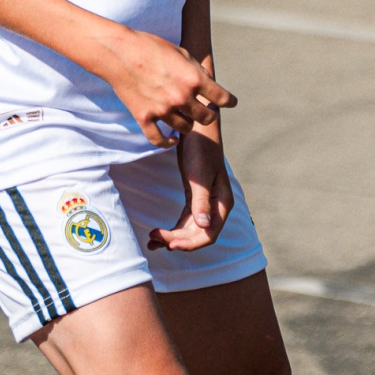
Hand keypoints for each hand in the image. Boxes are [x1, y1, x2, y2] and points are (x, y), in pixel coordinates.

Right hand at [99, 29, 235, 146]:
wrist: (120, 52)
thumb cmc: (152, 47)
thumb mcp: (182, 53)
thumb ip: (196, 70)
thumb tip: (208, 82)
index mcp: (193, 79)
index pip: (221, 98)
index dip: (230, 101)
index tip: (231, 103)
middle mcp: (181, 97)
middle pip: (206, 118)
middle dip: (208, 115)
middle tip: (206, 111)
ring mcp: (162, 110)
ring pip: (185, 128)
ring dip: (188, 123)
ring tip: (187, 118)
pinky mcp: (144, 117)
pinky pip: (159, 139)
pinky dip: (168, 142)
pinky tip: (173, 140)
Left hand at [149, 122, 232, 251]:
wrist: (198, 129)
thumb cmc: (202, 150)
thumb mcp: (200, 176)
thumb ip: (202, 202)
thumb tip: (204, 227)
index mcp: (222, 203)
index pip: (209, 234)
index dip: (191, 244)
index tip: (170, 244)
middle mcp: (216, 207)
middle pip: (198, 234)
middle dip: (177, 240)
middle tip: (154, 239)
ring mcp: (205, 203)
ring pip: (190, 230)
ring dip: (172, 237)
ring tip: (151, 241)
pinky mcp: (194, 197)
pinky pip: (184, 220)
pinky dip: (172, 228)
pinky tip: (158, 233)